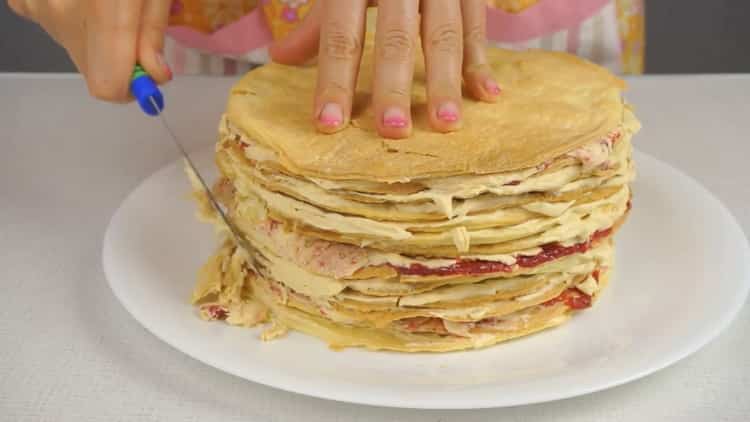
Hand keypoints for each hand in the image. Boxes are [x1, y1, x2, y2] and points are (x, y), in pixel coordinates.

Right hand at [8, 0, 171, 101]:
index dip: (132, 86)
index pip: (109, 87)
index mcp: (103, 12)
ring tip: (106, 2)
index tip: (148, 71)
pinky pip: (57, 26)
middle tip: (133, 25)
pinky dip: (75, 19)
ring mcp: (39, 8)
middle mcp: (63, 15)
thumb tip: (155, 76)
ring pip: (77, 48)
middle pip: (95, 70)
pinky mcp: (25, 1)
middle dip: (119, 59)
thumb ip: (153, 32)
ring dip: (97, 37)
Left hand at [270, 0, 499, 138]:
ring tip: (446, 124)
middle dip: (394, 86)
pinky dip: (482, 60)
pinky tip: (487, 94)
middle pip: (395, 38)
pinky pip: (477, 24)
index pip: (341, 36)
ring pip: (444, 33)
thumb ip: (318, 23)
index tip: (329, 124)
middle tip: (392, 132)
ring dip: (446, 81)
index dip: (334, 81)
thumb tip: (280, 58)